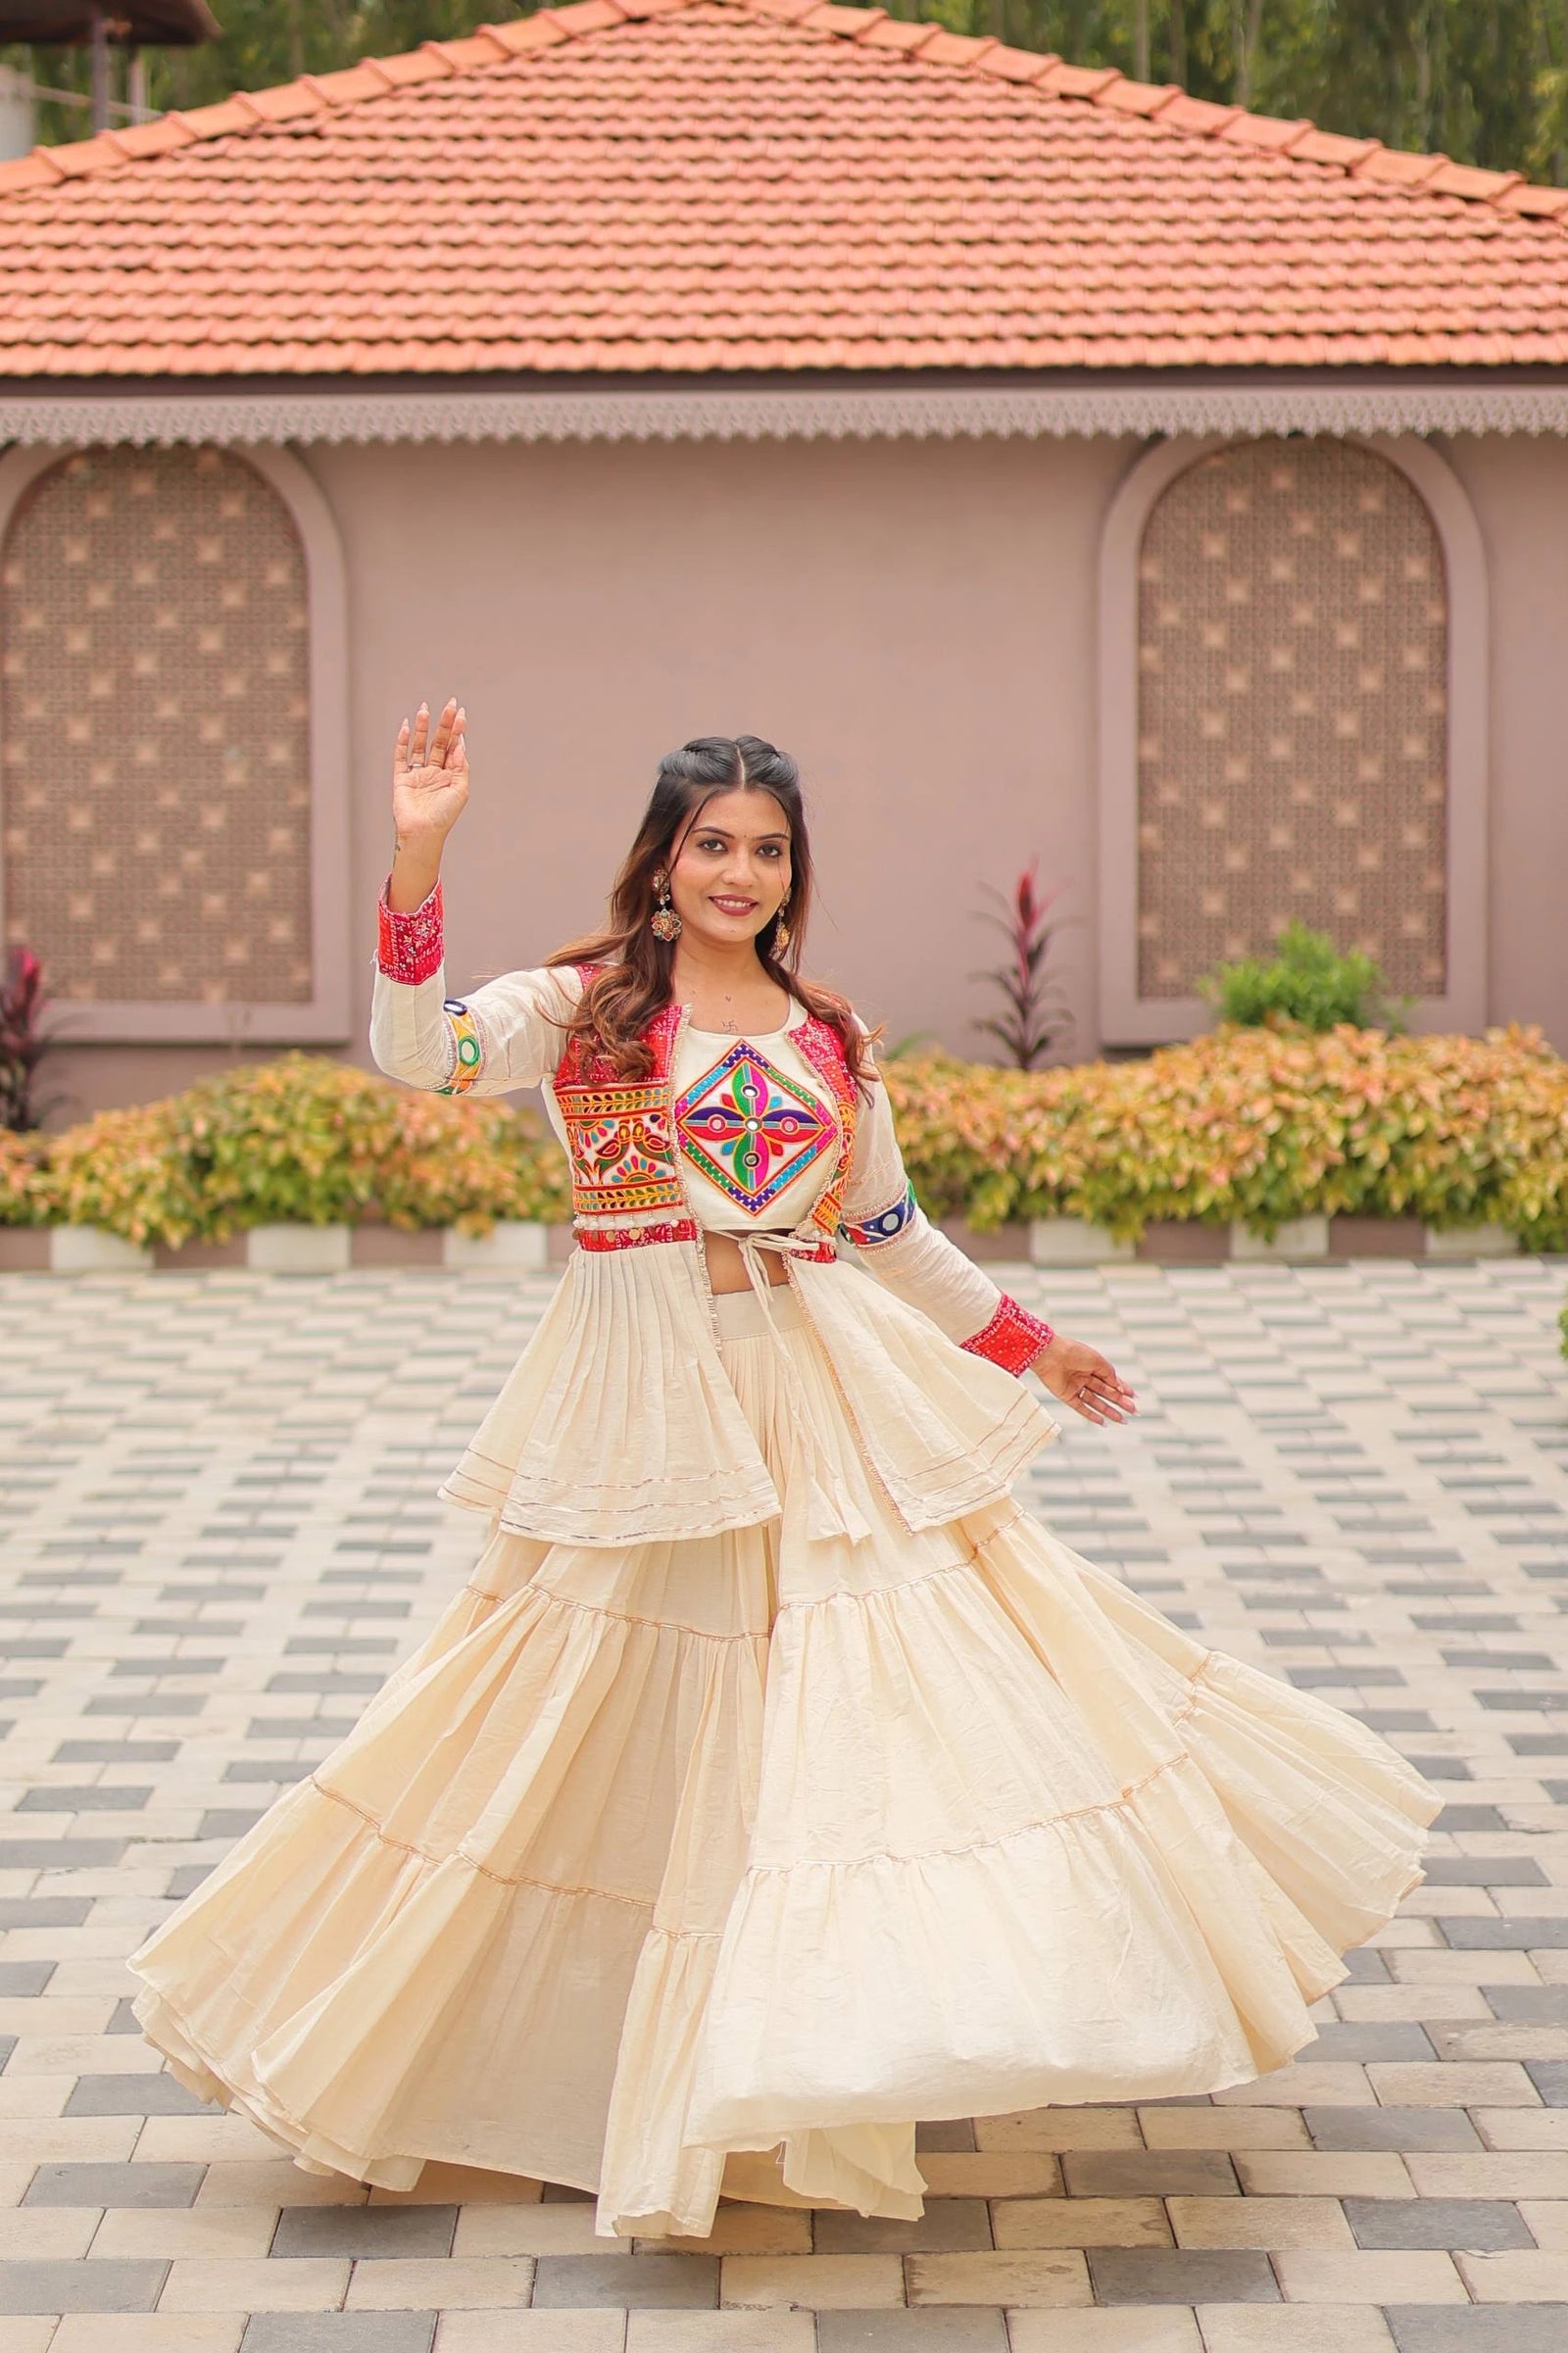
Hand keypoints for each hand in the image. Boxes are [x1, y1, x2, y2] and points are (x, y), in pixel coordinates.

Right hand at [393, 697, 467, 850]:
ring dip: (423, 728)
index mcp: (451, 775)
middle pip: (439, 742)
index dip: (457, 730)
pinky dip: (401, 741)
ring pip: (420, 745)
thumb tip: (460, 743)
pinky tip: (405, 726)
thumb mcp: (460, 789)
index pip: (454, 747)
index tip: (460, 712)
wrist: (423, 832)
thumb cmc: (444, 815)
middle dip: (444, 723)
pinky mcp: (401, 778)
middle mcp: (434, 772)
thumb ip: (461, 765)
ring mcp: (417, 774)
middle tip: (449, 704)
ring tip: (425, 709)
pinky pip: (400, 756)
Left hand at [1030, 1333, 1137, 1425]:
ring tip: (1123, 1420)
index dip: (1123, 1388)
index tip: (1134, 1397)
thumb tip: (1120, 1388)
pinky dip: (1092, 1416)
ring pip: (1096, 1402)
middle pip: (1106, 1392)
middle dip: (1121, 1402)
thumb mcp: (1097, 1361)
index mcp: (1092, 1365)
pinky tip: (1103, 1422)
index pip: (1111, 1379)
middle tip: (1134, 1411)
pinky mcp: (1066, 1396)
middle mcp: (1084, 1377)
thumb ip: (1110, 1375)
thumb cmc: (1074, 1352)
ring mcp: (1076, 1387)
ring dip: (1110, 1411)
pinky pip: (1081, 1408)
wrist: (1050, 1354)